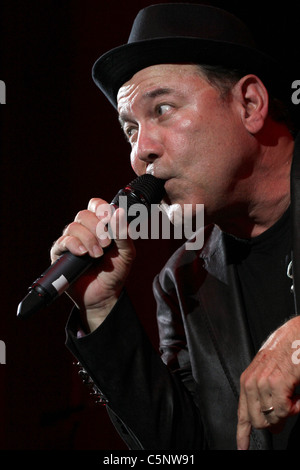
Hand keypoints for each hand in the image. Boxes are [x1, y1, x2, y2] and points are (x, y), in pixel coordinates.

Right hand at [50, 198, 135, 330]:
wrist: (104, 296)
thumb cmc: (115, 273)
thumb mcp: (126, 253)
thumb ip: (124, 234)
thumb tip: (120, 212)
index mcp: (100, 226)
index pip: (96, 205)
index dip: (101, 208)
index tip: (109, 218)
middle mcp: (85, 231)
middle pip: (84, 214)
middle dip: (97, 228)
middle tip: (107, 244)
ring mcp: (72, 241)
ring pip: (73, 227)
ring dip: (88, 239)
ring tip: (97, 255)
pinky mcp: (61, 254)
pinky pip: (63, 241)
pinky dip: (74, 244)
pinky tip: (83, 253)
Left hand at [236, 316, 299, 449]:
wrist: (297, 335)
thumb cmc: (286, 353)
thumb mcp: (270, 374)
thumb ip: (266, 398)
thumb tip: (272, 424)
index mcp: (247, 381)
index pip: (242, 414)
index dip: (243, 434)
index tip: (242, 447)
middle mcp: (251, 382)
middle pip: (258, 422)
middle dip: (277, 420)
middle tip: (289, 402)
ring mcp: (262, 382)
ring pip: (272, 418)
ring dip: (289, 411)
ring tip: (294, 392)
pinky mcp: (276, 382)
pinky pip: (284, 411)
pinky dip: (296, 407)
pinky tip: (297, 394)